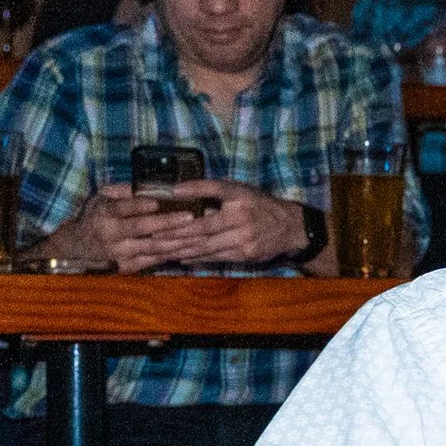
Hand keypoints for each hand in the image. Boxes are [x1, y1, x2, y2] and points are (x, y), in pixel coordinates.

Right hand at [43, 182, 207, 273]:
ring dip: (178, 242)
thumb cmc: (96, 216)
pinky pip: (154, 260)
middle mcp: (110, 233)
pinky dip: (173, 254)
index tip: (157, 202)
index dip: (139, 205)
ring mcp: (119, 252)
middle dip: (167, 223)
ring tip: (200, 234)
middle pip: (141, 228)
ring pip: (152, 248)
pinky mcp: (127, 266)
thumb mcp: (102, 198)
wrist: (77, 247)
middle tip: (190, 217)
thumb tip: (149, 182)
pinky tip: (191, 248)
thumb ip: (123, 190)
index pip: (122, 208)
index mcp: (103, 212)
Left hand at [151, 180, 311, 266]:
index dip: (195, 189)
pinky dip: (196, 257)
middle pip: (204, 225)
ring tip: (160, 248)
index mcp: (242, 196)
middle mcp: (243, 216)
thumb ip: (217, 193)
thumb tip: (181, 193)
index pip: (217, 188)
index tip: (172, 191)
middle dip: (175, 231)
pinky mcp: (246, 253)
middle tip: (153, 234)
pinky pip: (215, 256)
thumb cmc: (260, 207)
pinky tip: (180, 257)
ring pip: (206, 244)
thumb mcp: (242, 193)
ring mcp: (245, 237)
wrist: (292, 229)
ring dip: (181, 248)